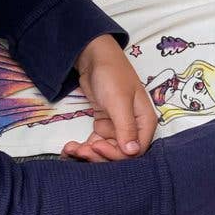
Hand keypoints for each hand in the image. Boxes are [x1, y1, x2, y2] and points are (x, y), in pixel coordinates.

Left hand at [61, 35, 158, 161]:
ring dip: (88, 153)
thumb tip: (133, 152)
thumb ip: (126, 127)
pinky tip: (70, 149)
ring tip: (71, 148)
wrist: (94, 58)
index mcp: (144, 122)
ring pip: (106, 151)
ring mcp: (118, 128)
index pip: (135, 151)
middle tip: (80, 150)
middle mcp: (134, 128)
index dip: (116, 154)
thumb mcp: (119, 101)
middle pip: (120, 154)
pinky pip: (96, 143)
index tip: (96, 146)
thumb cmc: (112, 75)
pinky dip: (84, 148)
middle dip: (99, 156)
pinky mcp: (104, 126)